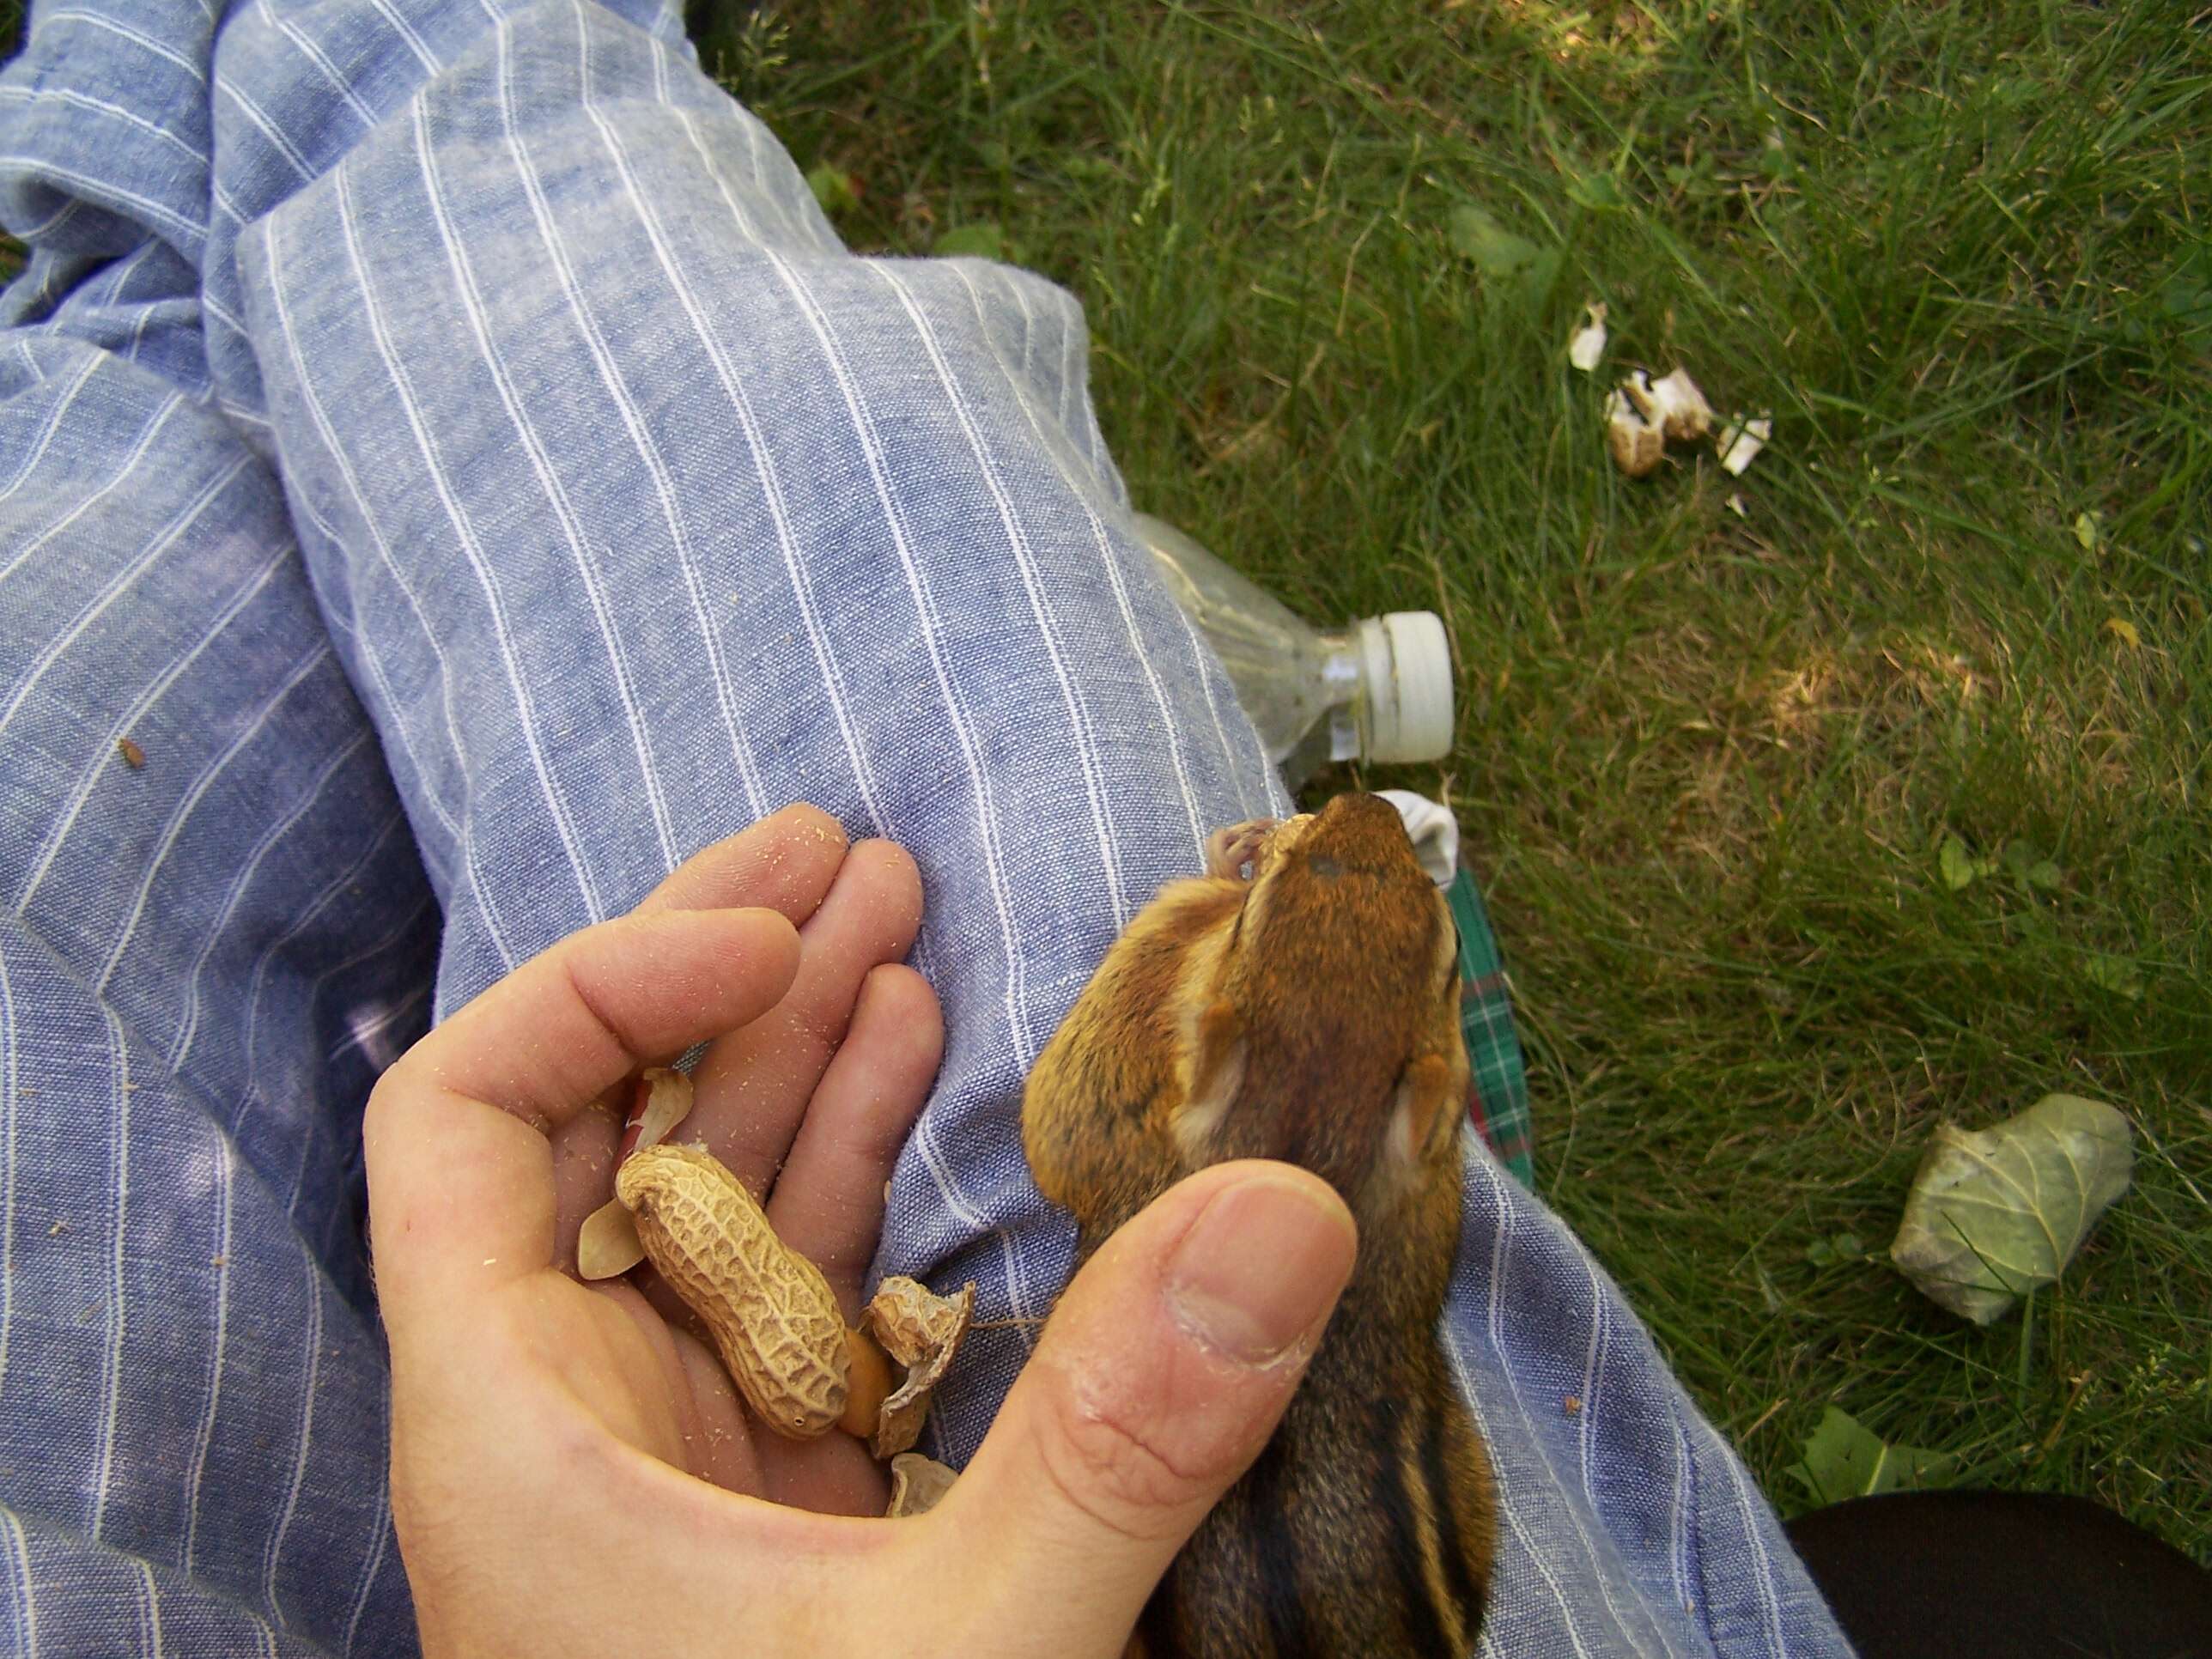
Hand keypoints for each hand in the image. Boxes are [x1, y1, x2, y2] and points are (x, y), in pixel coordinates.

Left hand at [366, 804, 1357, 1657]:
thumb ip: (1112, 1450)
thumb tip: (1283, 1209)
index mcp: (520, 1436)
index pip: (463, 1120)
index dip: (599, 984)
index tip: (777, 926)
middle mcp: (575, 1430)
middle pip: (598, 1130)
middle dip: (724, 974)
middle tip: (842, 854)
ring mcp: (679, 1471)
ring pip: (706, 1205)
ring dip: (802, 1057)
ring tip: (901, 922)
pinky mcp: (779, 1515)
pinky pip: (794, 1302)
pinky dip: (858, 1182)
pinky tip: (927, 1088)